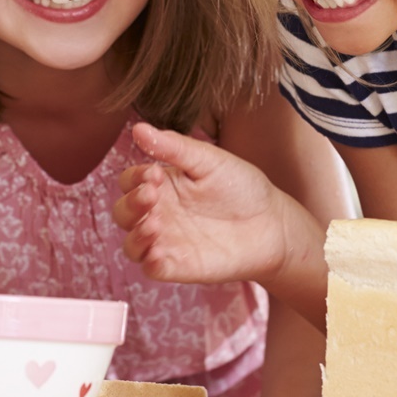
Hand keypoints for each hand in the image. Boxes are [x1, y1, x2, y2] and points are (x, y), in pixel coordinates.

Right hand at [113, 121, 303, 284]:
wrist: (273, 223)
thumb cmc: (242, 188)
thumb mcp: (209, 161)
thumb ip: (174, 147)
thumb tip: (139, 128)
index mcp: (163, 185)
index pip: (130, 181)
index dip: (134, 178)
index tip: (154, 174)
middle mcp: (160, 213)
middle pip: (124, 213)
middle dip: (130, 205)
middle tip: (151, 195)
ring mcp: (167, 241)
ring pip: (131, 244)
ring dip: (135, 235)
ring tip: (154, 225)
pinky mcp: (179, 266)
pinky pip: (151, 268)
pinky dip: (149, 262)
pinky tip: (159, 252)